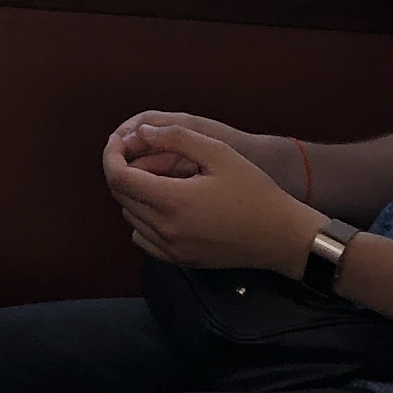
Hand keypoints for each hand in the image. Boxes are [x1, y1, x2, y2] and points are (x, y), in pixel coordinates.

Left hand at [103, 118, 321, 273]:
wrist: (280, 236)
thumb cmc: (254, 191)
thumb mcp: (219, 152)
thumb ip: (176, 138)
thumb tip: (141, 132)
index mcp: (172, 201)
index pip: (118, 178)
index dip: (112, 155)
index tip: (120, 141)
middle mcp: (165, 229)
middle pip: (121, 196)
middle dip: (125, 170)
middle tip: (148, 154)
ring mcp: (170, 249)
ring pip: (130, 216)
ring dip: (135, 193)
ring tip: (162, 177)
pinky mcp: (178, 260)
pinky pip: (143, 237)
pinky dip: (143, 218)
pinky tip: (167, 204)